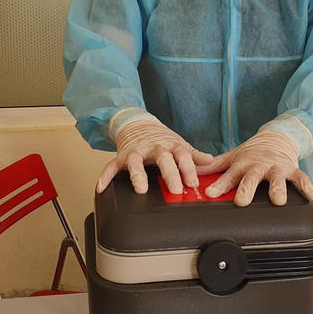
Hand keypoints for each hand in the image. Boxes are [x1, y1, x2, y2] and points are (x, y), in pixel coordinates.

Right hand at [97, 118, 214, 194]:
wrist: (138, 124)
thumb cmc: (161, 139)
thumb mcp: (180, 145)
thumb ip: (194, 156)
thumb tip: (211, 162)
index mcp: (171, 146)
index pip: (183, 155)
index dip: (189, 169)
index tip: (193, 183)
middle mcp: (154, 148)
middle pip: (163, 158)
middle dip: (169, 173)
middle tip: (175, 189)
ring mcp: (137, 152)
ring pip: (136, 162)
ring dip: (138, 175)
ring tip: (140, 189)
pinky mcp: (121, 156)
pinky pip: (111, 166)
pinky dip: (106, 176)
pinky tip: (101, 188)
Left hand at [196, 131, 312, 206]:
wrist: (277, 137)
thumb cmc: (253, 151)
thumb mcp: (233, 156)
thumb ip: (214, 166)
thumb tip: (194, 171)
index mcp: (243, 164)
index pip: (229, 176)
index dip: (219, 185)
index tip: (211, 194)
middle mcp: (259, 166)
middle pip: (252, 178)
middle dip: (247, 189)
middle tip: (242, 201)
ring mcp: (276, 168)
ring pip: (278, 179)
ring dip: (278, 189)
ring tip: (278, 201)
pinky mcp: (292, 169)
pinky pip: (301, 179)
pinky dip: (307, 188)